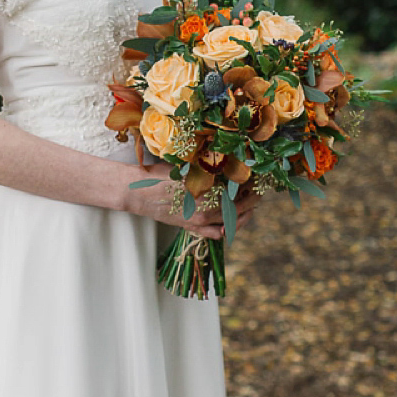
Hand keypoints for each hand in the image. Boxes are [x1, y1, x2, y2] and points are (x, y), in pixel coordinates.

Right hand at [122, 161, 259, 237]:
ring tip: (249, 205)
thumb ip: (209, 169)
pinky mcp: (191, 228)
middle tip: (259, 189)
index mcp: (208, 193)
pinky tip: (229, 221)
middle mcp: (207, 211)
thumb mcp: (187, 167)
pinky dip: (226, 229)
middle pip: (240, 208)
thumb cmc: (160, 176)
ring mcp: (200, 222)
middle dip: (253, 199)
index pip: (240, 191)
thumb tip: (231, 163)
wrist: (137, 193)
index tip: (259, 176)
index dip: (252, 183)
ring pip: (231, 223)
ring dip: (243, 214)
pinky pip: (215, 233)